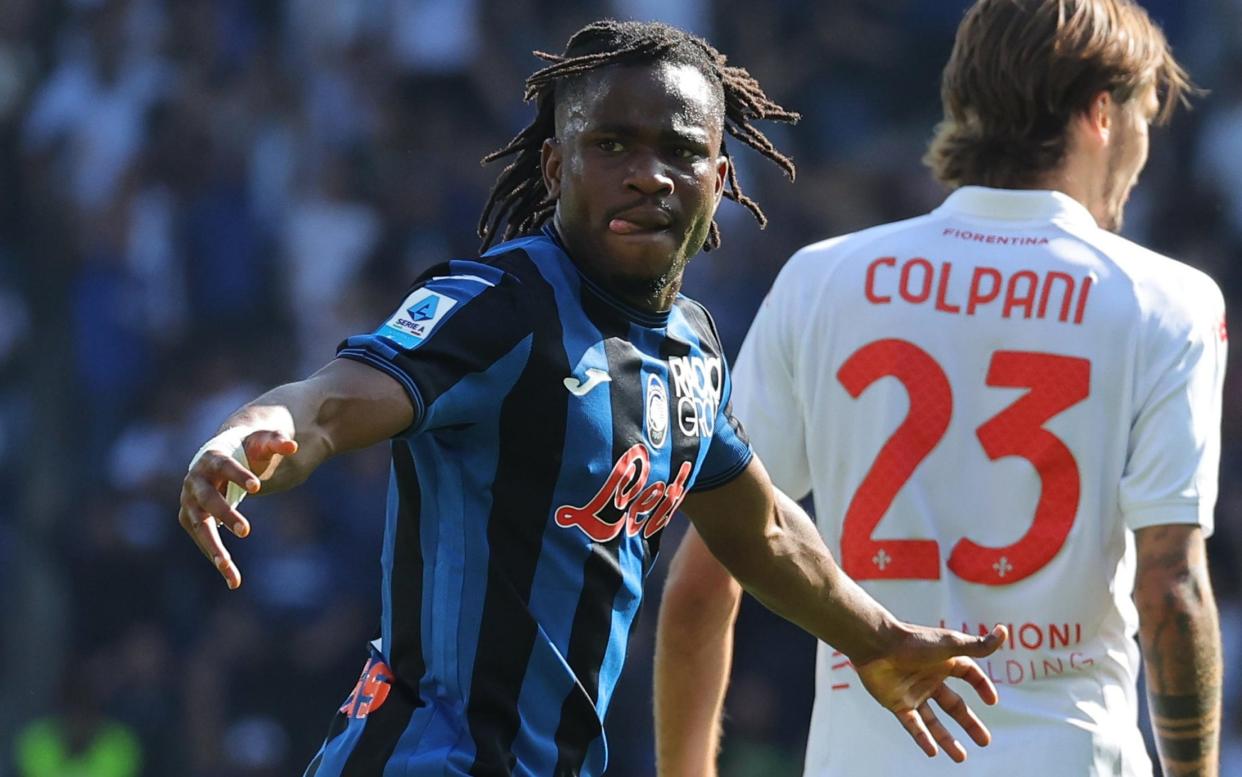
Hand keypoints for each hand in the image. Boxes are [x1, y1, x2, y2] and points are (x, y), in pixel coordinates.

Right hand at [178, 430, 297, 588]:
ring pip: (200, 527)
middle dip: (225, 514)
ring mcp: (190, 501)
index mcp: (211, 457)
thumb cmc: (246, 447)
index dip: (238, 475)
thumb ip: (277, 441)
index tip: (257, 487)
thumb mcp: (262, 440)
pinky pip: (203, 541)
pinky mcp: (192, 519)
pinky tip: (232, 578)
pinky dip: (216, 557)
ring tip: (229, 570)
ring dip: (213, 548)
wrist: (222, 456)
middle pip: (207, 499)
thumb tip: (293, 446)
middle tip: (246, 530)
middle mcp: (195, 480)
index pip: (224, 465)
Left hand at [854, 623, 1006, 761]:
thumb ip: (978, 645)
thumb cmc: (913, 641)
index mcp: (944, 662)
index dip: (982, 686)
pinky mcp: (897, 703)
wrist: (876, 644)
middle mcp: (930, 679)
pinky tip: (933, 752)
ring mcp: (914, 693)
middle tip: (986, 741)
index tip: (992, 701)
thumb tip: (1005, 632)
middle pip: (954, 705)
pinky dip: (922, 738)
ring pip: (934, 721)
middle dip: (969, 723)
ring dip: (947, 739)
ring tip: (962, 758)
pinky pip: (913, 725)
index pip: (969, 675)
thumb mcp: (950, 644)